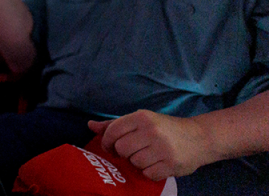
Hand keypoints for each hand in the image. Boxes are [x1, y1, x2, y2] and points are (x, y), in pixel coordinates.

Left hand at [88, 110, 211, 180]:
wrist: (201, 138)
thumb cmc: (165, 128)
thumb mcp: (141, 121)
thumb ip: (115, 124)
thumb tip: (90, 125)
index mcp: (141, 118)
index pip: (112, 131)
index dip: (107, 142)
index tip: (110, 147)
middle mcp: (151, 131)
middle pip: (121, 148)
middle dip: (123, 153)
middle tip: (132, 152)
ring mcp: (162, 148)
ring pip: (134, 162)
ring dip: (137, 163)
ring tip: (147, 157)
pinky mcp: (171, 164)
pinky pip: (148, 174)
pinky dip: (149, 172)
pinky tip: (157, 165)